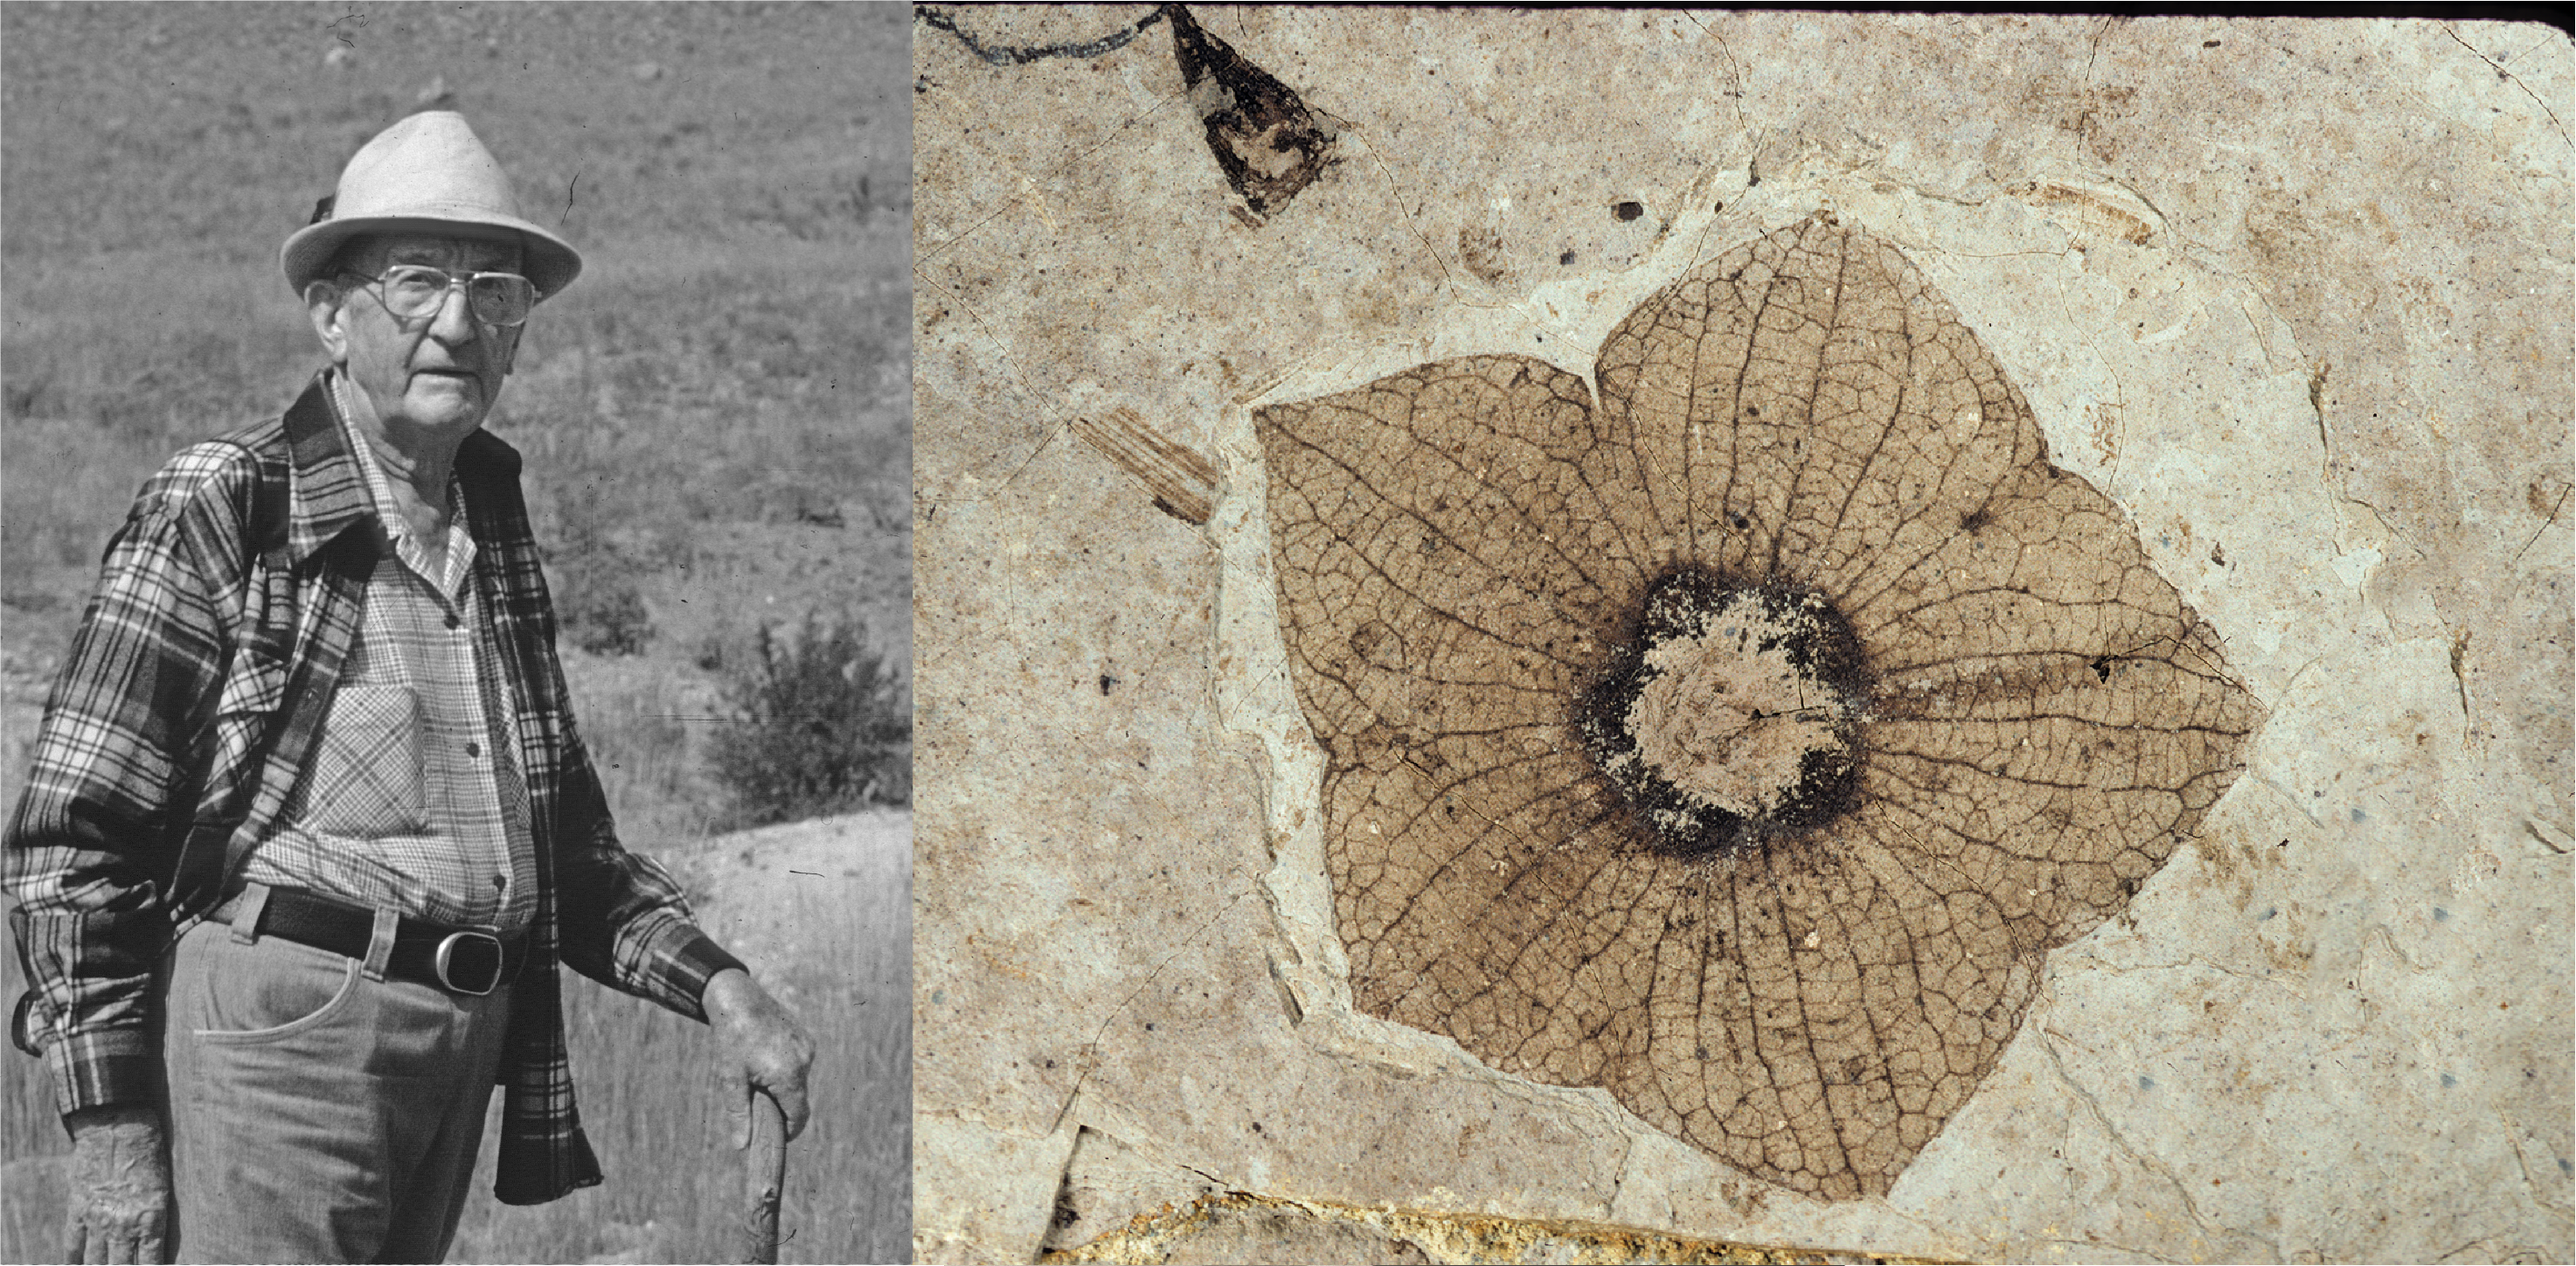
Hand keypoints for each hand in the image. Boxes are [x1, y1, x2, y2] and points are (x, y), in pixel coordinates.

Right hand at [62, 1105, 170, 1263]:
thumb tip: (152, 1237)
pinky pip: (73, 1244)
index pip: (151, 1262)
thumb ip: (155, 1214)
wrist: (118, 1127)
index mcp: (151, 1219)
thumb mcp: (163, 1185)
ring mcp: (98, 1220)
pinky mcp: (78, 1209)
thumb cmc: (150, 1151)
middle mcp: (124, 1225)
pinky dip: (74, 1260)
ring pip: (96, 1262)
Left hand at [701, 968, 813, 1147]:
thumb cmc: (730, 1040)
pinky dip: (787, 1069)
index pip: (799, 1116)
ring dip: (784, 1086)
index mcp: (788, 1075)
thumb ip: (739, 1115)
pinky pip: (800, 1063)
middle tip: (758, 1105)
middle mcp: (804, 1062)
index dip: (789, 1131)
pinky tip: (766, 1059)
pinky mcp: (806, 1037)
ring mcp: (808, 1047)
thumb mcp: (731, 1080)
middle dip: (782, 1107)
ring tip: (758, 1076)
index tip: (776, 1137)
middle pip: (799, 1099)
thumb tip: (742, 1146)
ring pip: (799, 1080)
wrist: (737, 998)